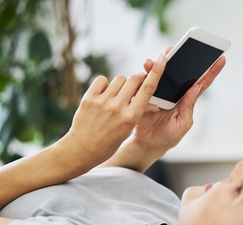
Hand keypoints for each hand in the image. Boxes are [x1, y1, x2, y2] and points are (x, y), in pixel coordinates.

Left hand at [60, 52, 166, 169]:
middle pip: (134, 79)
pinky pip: (102, 80)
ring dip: (121, 83)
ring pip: (119, 79)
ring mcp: (102, 102)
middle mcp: (117, 107)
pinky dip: (105, 84)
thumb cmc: (108, 142)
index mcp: (131, 116)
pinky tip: (103, 95)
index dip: (156, 71)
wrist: (82, 149)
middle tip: (137, 83)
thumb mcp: (127, 129)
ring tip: (116, 95)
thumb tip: (150, 101)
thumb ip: (137, 112)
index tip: (161, 58)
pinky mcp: (89, 98)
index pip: (147, 89)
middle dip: (138, 78)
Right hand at [132, 47, 225, 153]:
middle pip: (180, 72)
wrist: (148, 144)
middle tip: (181, 47)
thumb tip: (196, 87)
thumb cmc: (169, 136)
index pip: (201, 83)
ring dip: (161, 63)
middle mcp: (175, 92)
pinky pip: (147, 81)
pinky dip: (147, 74)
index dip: (211, 71)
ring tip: (161, 56)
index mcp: (187, 99)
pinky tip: (147, 70)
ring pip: (162, 73)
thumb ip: (189, 106)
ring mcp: (161, 92)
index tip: (221, 59)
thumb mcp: (183, 124)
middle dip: (182, 58)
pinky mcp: (146, 94)